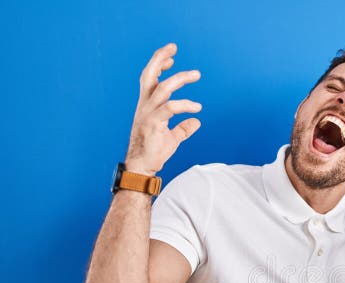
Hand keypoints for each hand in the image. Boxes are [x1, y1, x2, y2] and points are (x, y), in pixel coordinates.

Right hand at [125, 43, 201, 174]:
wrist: (142, 168)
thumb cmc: (154, 152)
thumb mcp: (173, 138)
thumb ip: (183, 128)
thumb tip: (196, 122)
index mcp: (147, 106)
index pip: (150, 79)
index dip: (158, 65)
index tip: (171, 57)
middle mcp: (145, 106)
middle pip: (149, 75)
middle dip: (159, 59)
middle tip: (173, 47)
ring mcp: (147, 114)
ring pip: (162, 88)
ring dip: (180, 78)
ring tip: (196, 74)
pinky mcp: (153, 124)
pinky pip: (170, 108)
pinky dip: (184, 105)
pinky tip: (197, 107)